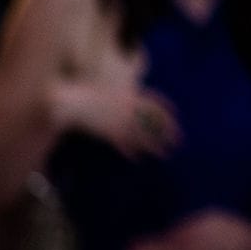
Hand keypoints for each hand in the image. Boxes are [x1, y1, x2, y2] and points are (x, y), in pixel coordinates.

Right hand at [54, 75, 178, 158]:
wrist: (71, 102)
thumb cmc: (89, 95)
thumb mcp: (112, 92)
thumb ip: (127, 98)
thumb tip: (137, 102)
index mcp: (130, 95)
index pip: (155, 102)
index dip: (167, 109)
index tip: (178, 116)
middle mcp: (128, 108)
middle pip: (153, 121)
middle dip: (167, 131)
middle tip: (179, 141)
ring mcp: (119, 120)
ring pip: (142, 135)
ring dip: (154, 145)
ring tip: (165, 154)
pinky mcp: (108, 132)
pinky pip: (123, 142)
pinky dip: (130, 150)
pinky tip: (137, 158)